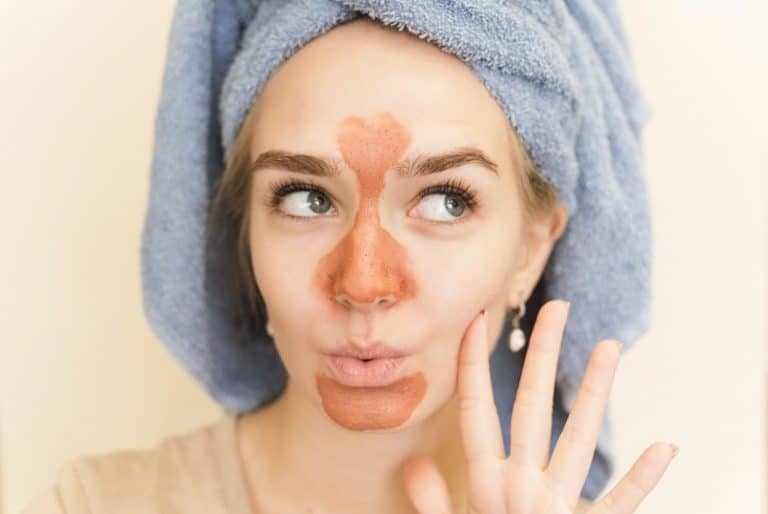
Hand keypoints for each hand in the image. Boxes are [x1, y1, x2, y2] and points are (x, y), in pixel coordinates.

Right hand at [402, 300, 676, 512]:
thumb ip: (432, 498)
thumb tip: (413, 461)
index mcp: (484, 482)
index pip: (475, 410)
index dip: (472, 363)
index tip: (476, 321)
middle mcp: (522, 484)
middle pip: (531, 406)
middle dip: (540, 353)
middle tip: (555, 308)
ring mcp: (558, 505)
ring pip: (579, 437)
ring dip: (594, 391)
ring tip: (609, 347)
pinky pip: (621, 503)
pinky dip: (643, 477)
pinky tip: (666, 446)